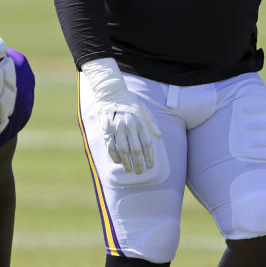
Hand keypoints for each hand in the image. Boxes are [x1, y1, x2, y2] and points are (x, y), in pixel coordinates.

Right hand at [81, 58, 160, 173]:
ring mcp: (117, 128)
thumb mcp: (144, 110)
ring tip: (130, 170)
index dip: (149, 157)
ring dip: (127, 162)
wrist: (111, 93)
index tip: (150, 166)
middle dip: (139, 163)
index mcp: (140, 122)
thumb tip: (159, 137)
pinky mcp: (106, 129)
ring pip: (123, 150)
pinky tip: (118, 162)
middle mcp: (129, 125)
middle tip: (140, 172)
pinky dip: (114, 156)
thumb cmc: (130, 103)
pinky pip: (110, 146)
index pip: (147, 143)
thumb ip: (151, 124)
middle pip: (135, 149)